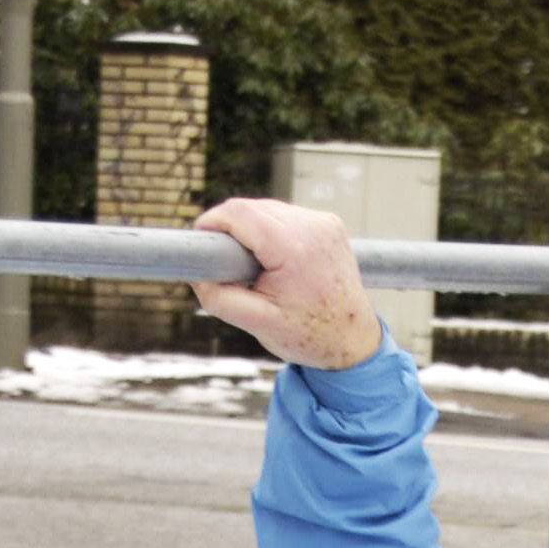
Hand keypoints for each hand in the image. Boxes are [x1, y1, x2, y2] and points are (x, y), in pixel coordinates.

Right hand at [190, 196, 384, 371]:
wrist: (353, 340)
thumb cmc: (308, 336)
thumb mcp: (256, 323)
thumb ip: (218, 298)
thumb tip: (195, 273)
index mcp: (293, 249)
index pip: (239, 214)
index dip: (212, 222)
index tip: (199, 240)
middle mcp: (312, 227)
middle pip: (252, 207)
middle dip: (229, 228)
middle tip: (220, 261)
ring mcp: (324, 222)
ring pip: (269, 209)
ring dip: (251, 229)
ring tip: (250, 266)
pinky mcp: (330, 223)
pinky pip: (288, 216)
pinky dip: (273, 231)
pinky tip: (274, 259)